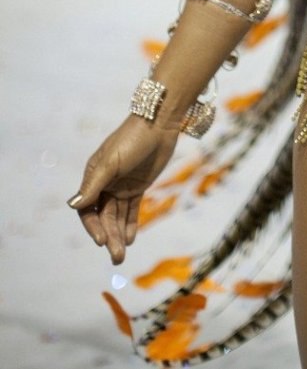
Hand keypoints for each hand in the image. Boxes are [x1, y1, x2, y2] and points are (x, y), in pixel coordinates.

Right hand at [68, 117, 179, 263]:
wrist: (160, 122)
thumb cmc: (133, 138)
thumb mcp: (112, 161)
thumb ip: (95, 184)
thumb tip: (74, 205)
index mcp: (94, 176)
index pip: (88, 208)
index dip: (93, 226)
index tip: (101, 240)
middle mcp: (105, 183)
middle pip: (104, 216)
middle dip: (108, 236)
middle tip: (116, 256)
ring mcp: (122, 185)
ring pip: (117, 216)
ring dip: (119, 234)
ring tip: (122, 254)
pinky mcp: (138, 186)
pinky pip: (131, 209)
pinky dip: (130, 224)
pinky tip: (131, 238)